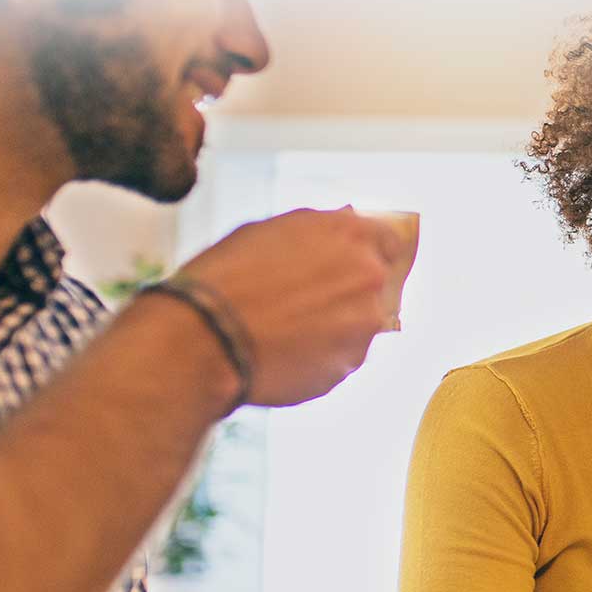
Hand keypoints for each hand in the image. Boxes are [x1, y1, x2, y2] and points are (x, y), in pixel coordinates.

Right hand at [173, 206, 405, 406]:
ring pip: (358, 325)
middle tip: (307, 305)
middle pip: (375, 286)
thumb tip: (338, 228)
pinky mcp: (349, 364)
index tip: (356, 267)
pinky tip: (282, 354)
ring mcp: (363, 323)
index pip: (387, 242)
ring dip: (333, 329)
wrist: (205, 335)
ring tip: (284, 333)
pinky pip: (340, 359)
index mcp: (350, 233)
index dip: (370, 255)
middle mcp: (368, 275)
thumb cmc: (224, 277)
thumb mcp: (266, 231)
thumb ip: (313, 231)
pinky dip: (319, 358)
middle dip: (348, 293)